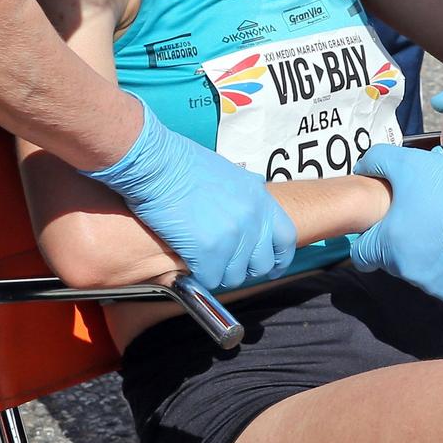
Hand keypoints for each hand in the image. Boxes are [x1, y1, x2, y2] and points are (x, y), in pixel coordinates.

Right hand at [85, 101, 297, 292]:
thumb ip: (247, 193)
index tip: (269, 266)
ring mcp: (232, 236)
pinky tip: (188, 260)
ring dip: (218, 273)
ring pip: (233, 277)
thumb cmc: (183, 164)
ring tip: (202, 259)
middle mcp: (252, 219)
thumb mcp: (230, 173)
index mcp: (260, 198)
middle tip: (225, 264)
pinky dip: (198, 275)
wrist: (156, 163)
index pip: (286, 238)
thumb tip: (256, 198)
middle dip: (243, 270)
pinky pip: (210, 279)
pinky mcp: (208, 251)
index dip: (278, 258)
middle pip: (261, 264)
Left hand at [349, 143, 442, 304]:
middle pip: (393, 261)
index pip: (362, 255)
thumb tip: (362, 169)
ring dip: (428, 254)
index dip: (372, 239)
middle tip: (424, 219)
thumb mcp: (406, 163)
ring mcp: (430, 285)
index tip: (386, 228)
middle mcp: (405, 270)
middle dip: (403, 243)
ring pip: (420, 271)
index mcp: (387, 245)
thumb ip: (376, 162)